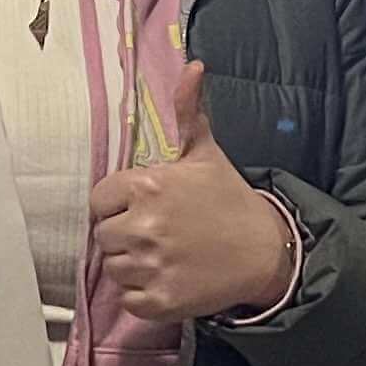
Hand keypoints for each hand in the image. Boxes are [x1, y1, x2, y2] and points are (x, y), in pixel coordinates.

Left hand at [91, 59, 295, 326]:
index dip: (116, 205)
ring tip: (163, 255)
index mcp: (149, 186)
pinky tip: (167, 278)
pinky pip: (127, 298)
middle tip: (154, 233)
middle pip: (103, 236)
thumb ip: (188, 111)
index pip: (99, 200)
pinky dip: (142, 293)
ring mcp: (151, 266)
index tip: (138, 208)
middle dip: (124, 235)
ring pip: (114, 268)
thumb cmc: (229, 200)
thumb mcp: (206, 153)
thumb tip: (192, 65)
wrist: (266, 251)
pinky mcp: (159, 301)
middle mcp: (145, 226)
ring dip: (132, 265)